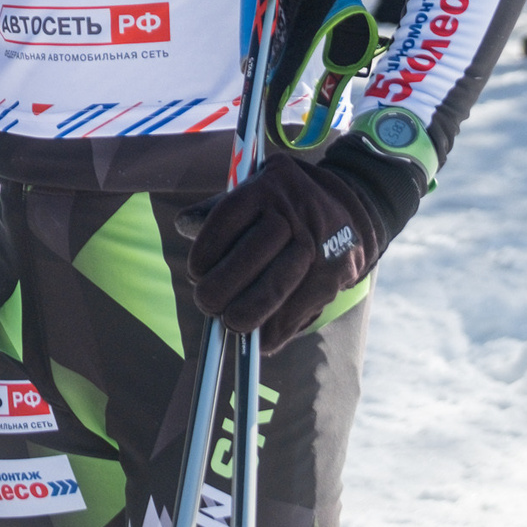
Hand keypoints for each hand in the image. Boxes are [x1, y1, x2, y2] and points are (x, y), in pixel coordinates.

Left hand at [180, 154, 380, 345]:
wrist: (344, 208)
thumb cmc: (278, 206)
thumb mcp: (250, 192)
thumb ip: (215, 211)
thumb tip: (182, 224)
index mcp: (266, 186)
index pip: (229, 215)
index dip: (208, 247)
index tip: (194, 271)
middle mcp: (294, 210)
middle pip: (255, 250)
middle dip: (225, 283)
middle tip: (206, 303)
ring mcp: (318, 241)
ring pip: (281, 281)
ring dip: (252, 309)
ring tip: (230, 324)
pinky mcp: (335, 270)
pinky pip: (304, 304)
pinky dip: (280, 326)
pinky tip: (261, 340)